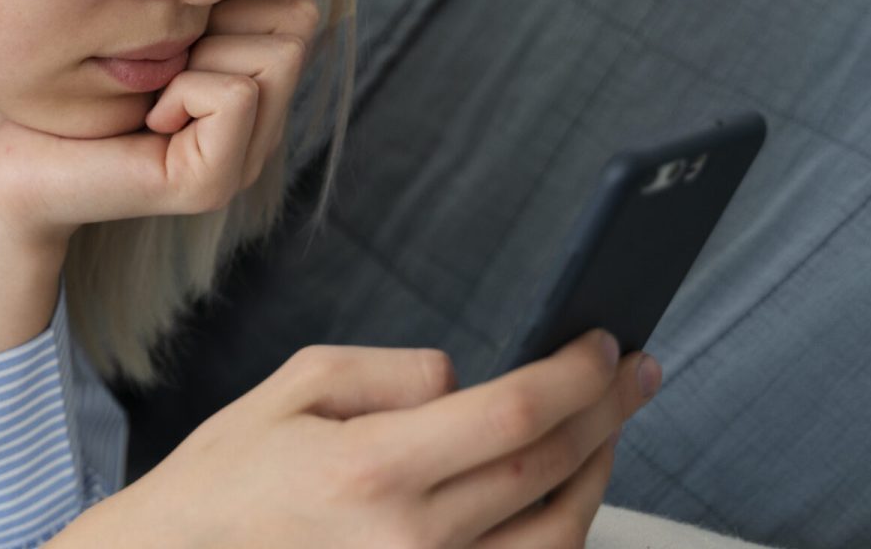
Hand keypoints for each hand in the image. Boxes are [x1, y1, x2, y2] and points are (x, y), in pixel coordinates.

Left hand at [0, 0, 320, 253]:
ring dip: (203, 53)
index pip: (298, 13)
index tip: (171, 36)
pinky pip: (236, 96)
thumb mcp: (155, 23)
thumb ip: (208, 2)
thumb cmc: (69, 80)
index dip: (231, 2)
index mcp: (254, 95)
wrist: (14, 158)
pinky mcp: (210, 185)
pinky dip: (186, 88)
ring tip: (155, 91)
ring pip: (277, 57)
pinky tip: (147, 118)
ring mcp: (241, 163)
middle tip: (163, 64)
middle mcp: (260, 133)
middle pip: (297, 28)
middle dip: (222, 23)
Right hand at [80, 328, 660, 547]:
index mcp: (374, 469)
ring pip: (557, 537)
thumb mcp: (297, 385)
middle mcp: (411, 541)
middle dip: (609, 412)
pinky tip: (564, 490)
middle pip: (551, 471)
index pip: (514, 412)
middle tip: (638, 370)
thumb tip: (465, 381)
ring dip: (598, 475)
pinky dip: (560, 531)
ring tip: (608, 427)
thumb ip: (393, 372)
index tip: (603, 342)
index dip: (576, 373)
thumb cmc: (231, 476)